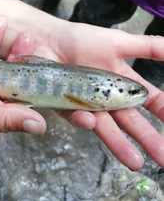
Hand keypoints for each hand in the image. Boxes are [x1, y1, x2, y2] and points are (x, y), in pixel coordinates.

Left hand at [28, 21, 163, 169]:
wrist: (48, 39)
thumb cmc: (82, 40)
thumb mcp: (118, 42)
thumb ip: (146, 48)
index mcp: (123, 83)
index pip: (149, 101)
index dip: (163, 112)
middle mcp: (107, 98)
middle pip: (131, 121)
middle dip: (148, 139)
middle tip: (162, 157)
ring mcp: (87, 104)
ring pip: (106, 127)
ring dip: (120, 144)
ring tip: (135, 161)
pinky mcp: (65, 106)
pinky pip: (75, 116)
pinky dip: (83, 119)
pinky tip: (90, 121)